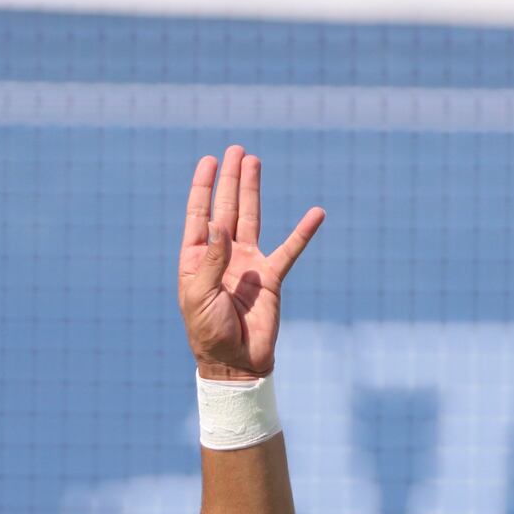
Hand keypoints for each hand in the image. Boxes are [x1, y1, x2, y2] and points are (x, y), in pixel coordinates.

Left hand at [179, 145, 324, 380]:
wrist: (235, 362)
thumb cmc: (208, 332)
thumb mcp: (199, 295)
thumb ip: (210, 258)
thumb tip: (218, 223)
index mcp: (197, 258)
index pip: (200, 214)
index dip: (204, 187)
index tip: (209, 161)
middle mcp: (223, 255)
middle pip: (227, 207)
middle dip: (230, 179)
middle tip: (236, 150)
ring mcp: (248, 263)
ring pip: (251, 217)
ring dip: (252, 190)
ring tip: (254, 161)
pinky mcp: (272, 277)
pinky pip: (290, 249)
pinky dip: (303, 232)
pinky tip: (316, 213)